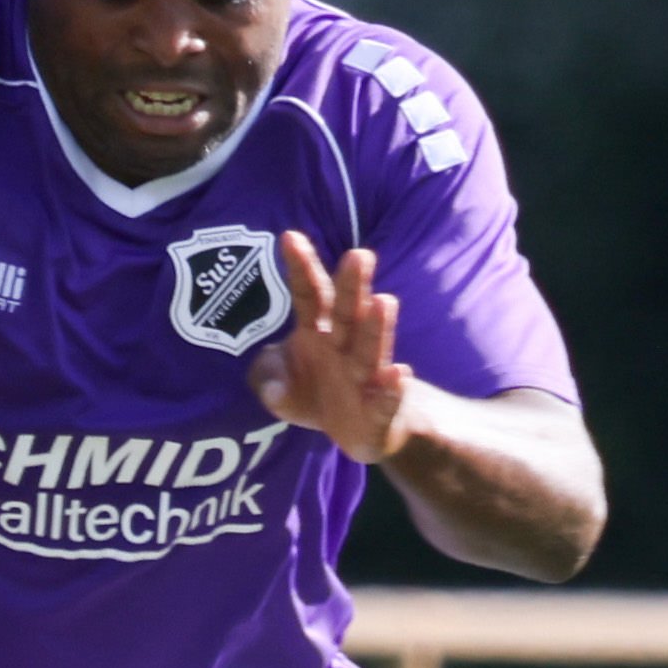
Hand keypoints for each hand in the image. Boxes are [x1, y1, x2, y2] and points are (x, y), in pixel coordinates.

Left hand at [245, 232, 413, 463]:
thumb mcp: (281, 391)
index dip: (301, 268)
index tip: (289, 237)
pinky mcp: (381, 409)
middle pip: (347, 312)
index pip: (309, 294)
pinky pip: (387, 398)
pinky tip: (398, 374)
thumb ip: (269, 380)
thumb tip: (272, 388)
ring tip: (383, 301)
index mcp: (317, 331)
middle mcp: (345, 346)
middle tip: (358, 255)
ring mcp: (366, 376)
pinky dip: (393, 389)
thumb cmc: (316, 394)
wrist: (358, 430)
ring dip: (376, 326)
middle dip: (351, 285)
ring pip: (370, 348)